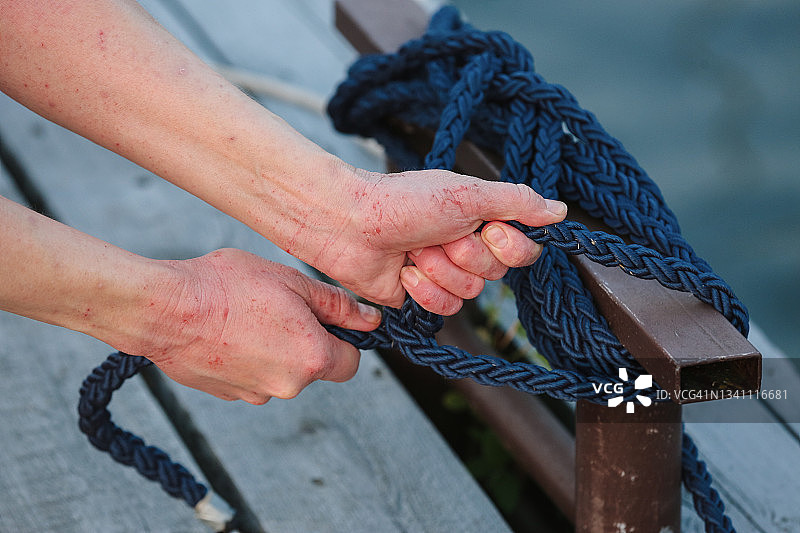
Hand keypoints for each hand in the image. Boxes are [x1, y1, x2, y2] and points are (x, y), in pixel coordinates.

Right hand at [136, 249, 380, 403]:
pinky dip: (246, 358)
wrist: (164, 309)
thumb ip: (337, 305)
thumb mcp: (292, 282)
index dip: (342, 340)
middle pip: (313, 368)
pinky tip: (226, 332)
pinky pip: (250, 377)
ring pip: (280, 373)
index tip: (323, 319)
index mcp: (312, 358)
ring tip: (245, 316)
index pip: (351, 363)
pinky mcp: (226, 395)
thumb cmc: (228, 287)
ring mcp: (253, 394)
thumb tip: (371, 320)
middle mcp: (287, 386)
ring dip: (273, 350)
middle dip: (304, 341)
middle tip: (277, 306)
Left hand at [314, 168, 566, 314]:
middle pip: (496, 273)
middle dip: (465, 255)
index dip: (508, 247)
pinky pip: (445, 308)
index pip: (523, 249)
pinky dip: (425, 290)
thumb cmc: (403, 201)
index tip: (487, 230)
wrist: (349, 223)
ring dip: (441, 271)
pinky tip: (406, 272)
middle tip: (439, 236)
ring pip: (470, 293)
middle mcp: (466, 247)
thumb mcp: (467, 194)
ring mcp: (443, 273)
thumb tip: (560, 211)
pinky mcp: (422, 295)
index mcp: (480, 220)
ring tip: (416, 250)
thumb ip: (517, 203)